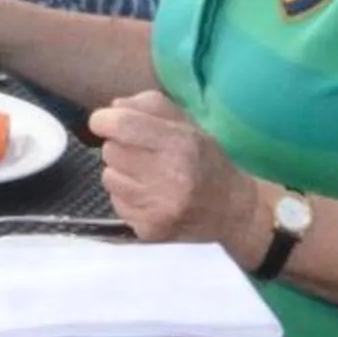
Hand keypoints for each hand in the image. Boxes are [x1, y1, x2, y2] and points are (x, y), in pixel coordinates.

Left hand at [93, 90, 262, 252]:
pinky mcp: (150, 230)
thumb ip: (149, 106)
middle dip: (118, 146)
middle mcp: (170, 178)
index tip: (104, 121)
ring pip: (109, 177)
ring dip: (121, 172)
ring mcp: (159, 209)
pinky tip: (148, 196)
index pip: (122, 125)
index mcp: (180, 145)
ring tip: (146, 175)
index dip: (104, 119)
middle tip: (141, 152)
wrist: (233, 212)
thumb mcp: (188, 123)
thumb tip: (112, 107)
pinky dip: (126, 196)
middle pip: (110, 151)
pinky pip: (116, 202)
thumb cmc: (206, 161)